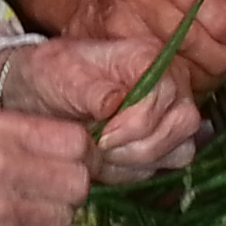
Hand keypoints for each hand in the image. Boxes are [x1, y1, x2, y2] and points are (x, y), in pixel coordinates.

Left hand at [0, 34, 204, 180]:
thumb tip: (114, 103)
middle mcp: (172, 81)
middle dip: (138, 146)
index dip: (135, 122)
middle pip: (182, 123)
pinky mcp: (168, 140)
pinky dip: (137, 170)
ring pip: (181, 150)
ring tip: (100, 153)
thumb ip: (89, 90)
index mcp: (148, 55)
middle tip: (99, 148)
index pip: (164, 93)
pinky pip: (170, 165)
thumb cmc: (54, 77)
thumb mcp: (60, 75)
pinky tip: (107, 161)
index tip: (100, 136)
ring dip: (137, 161)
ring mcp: (174, 112)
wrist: (43, 94)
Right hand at [0, 106, 103, 225]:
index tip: (76, 158)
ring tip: (39, 213)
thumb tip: (53, 140)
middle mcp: (0, 165)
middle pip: (78, 179)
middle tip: (57, 188)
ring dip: (60, 217)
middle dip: (73, 185)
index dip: (81, 151)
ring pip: (66, 216)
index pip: (72, 138)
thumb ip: (4, 133)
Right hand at [74, 0, 225, 91]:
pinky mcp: (110, 55)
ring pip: (172, 63)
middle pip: (184, 35)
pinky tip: (188, 78)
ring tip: (210, 70)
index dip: (224, 22)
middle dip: (217, 54)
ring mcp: (116, 24)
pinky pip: (155, 79)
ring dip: (201, 74)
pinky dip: (179, 84)